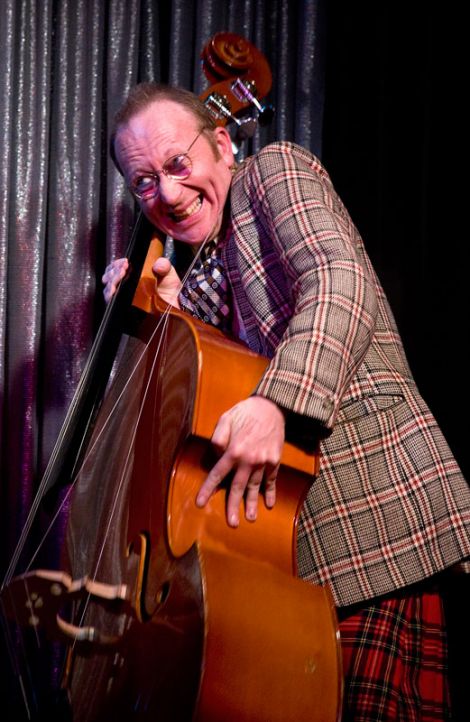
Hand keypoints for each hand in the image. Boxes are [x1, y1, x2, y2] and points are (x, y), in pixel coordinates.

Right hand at [102, 256, 181, 306]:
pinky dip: (110, 295)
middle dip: (113, 271)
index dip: (118, 264)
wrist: (176, 305)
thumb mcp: (168, 272)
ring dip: (112, 281)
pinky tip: (115, 290)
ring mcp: (124, 297)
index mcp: (133, 274)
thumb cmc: (170, 288)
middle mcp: (126, 285)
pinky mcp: (125, 308)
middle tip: (123, 269)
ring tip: (120, 277)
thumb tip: (157, 265)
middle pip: (109, 276)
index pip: (117, 267)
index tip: (125, 263)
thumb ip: (163, 265)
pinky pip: (111, 302)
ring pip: (108, 288)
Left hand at [196, 396, 284, 526]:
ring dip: (252, 504)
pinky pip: (272, 480)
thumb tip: (216, 456)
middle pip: (238, 487)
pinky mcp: (275, 460)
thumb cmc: (245, 412)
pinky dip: (271, 492)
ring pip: (255, 487)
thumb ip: (218, 438)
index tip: (200, 503)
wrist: (272, 406)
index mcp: (233, 450)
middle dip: (233, 506)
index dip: (208, 489)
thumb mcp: (225, 419)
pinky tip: (269, 505)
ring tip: (249, 519)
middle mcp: (248, 460)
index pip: (217, 474)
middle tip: (231, 523)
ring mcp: (264, 461)